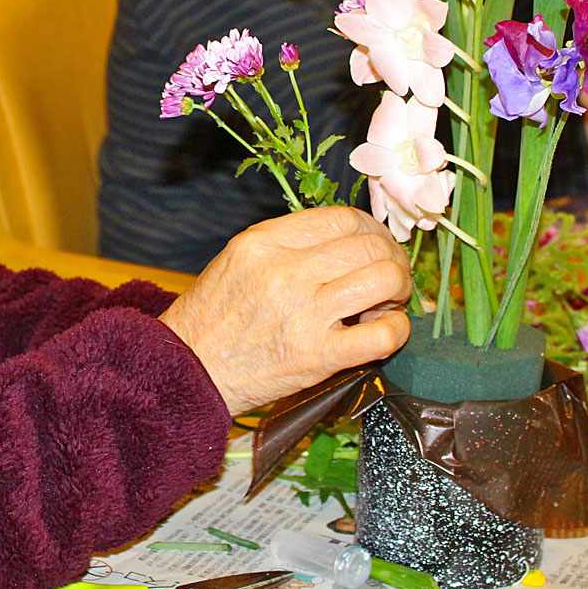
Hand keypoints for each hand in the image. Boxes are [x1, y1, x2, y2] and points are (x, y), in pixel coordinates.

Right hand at [159, 207, 410, 415]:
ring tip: (386, 303)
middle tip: (388, 276)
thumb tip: (349, 236)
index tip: (374, 245)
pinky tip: (385, 331)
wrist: (189, 370)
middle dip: (391, 258)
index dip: (371, 230)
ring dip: (398, 290)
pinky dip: (396, 330)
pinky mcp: (317, 357)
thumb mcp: (239, 258)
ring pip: (384, 279)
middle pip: (369, 245)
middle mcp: (286, 272)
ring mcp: (303, 314)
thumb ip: (289, 242)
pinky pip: (383, 335)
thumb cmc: (215, 314)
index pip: (343, 218)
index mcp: (264, 242)